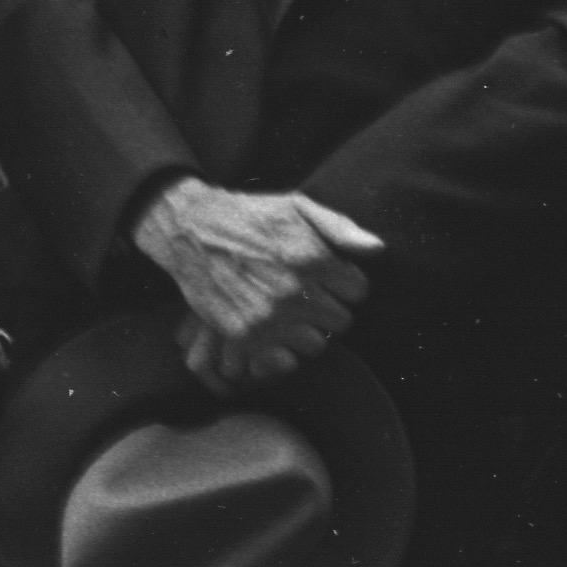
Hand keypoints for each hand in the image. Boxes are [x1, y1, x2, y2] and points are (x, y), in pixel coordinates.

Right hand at [133, 181, 381, 387]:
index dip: (345, 283)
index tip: (328, 278)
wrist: (189, 230)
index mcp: (311, 257)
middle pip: (341, 321)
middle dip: (328, 307)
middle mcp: (293, 289)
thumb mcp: (296, 206)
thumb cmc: (248, 215)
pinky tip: (271, 325)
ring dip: (308, 330)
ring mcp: (269, 315)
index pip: (358, 291)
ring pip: (317, 343)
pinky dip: (282, 347)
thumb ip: (340, 227)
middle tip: (307, 294)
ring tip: (289, 311)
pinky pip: (287, 360)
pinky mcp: (246, 334)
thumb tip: (377, 249)